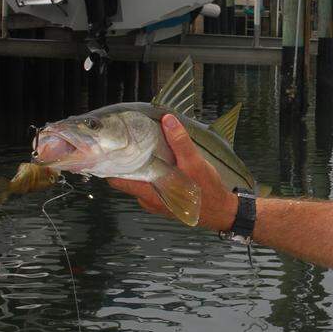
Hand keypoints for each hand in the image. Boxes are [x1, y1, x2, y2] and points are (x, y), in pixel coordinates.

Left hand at [107, 114, 238, 230]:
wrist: (221, 212)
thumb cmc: (206, 190)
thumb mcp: (194, 163)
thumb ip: (179, 142)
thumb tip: (168, 119)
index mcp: (149, 192)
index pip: (116, 180)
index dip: (111, 165)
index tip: (112, 148)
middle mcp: (147, 200)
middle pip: (126, 179)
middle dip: (126, 163)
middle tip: (129, 143)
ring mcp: (155, 203)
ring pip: (139, 183)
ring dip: (141, 169)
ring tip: (144, 149)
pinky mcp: (163, 203)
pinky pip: (150, 187)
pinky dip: (151, 176)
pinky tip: (160, 163)